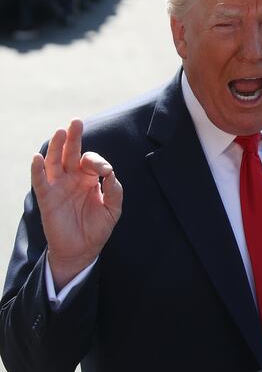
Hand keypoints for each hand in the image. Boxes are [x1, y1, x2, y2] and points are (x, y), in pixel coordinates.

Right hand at [31, 120, 122, 289]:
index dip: (98, 162)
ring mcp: (58, 187)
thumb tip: (109, 172)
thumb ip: (114, 190)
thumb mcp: (113, 208)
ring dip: (56, 147)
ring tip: (60, 132)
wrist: (82, 250)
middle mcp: (72, 179)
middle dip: (73, 137)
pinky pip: (40, 181)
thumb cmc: (97, 227)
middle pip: (71, 153)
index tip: (105, 172)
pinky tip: (37, 157)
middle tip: (76, 121)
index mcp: (89, 179)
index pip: (91, 161)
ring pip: (54, 162)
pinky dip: (37, 169)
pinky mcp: (47, 199)